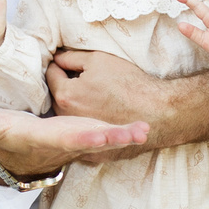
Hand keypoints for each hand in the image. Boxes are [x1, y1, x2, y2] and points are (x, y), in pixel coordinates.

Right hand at [0, 106, 148, 179]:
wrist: (25, 157)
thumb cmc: (9, 137)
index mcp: (49, 138)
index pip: (65, 137)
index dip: (81, 137)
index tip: (98, 136)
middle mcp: (69, 142)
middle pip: (93, 140)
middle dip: (113, 138)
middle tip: (134, 132)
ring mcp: (82, 139)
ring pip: (106, 138)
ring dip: (125, 136)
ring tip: (144, 129)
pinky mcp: (90, 133)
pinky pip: (111, 133)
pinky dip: (126, 131)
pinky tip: (144, 126)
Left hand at [47, 48, 175, 125]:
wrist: (157, 110)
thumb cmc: (128, 82)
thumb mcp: (97, 59)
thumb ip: (70, 58)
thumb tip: (57, 59)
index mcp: (65, 96)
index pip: (51, 73)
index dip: (61, 64)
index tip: (71, 62)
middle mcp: (67, 119)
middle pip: (59, 96)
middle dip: (68, 85)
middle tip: (88, 79)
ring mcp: (80, 136)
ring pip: (70, 114)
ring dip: (77, 105)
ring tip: (98, 96)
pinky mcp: (94, 150)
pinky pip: (85, 133)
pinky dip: (89, 124)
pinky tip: (105, 114)